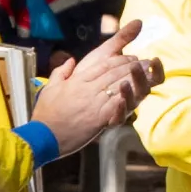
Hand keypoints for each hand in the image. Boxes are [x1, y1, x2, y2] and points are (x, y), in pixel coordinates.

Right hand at [32, 20, 161, 154]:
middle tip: (146, 61)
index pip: (102, 65)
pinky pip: (114, 106)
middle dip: (131, 65)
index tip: (131, 56)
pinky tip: (137, 92)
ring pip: (116, 86)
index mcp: (77, 81)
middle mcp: (86, 89)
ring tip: (148, 73)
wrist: (42, 135)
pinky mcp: (96, 119)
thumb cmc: (45, 114)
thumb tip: (70, 60)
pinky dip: (126, 98)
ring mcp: (92, 103)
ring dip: (134, 79)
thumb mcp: (50, 88)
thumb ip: (61, 72)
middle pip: (113, 72)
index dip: (119, 59)